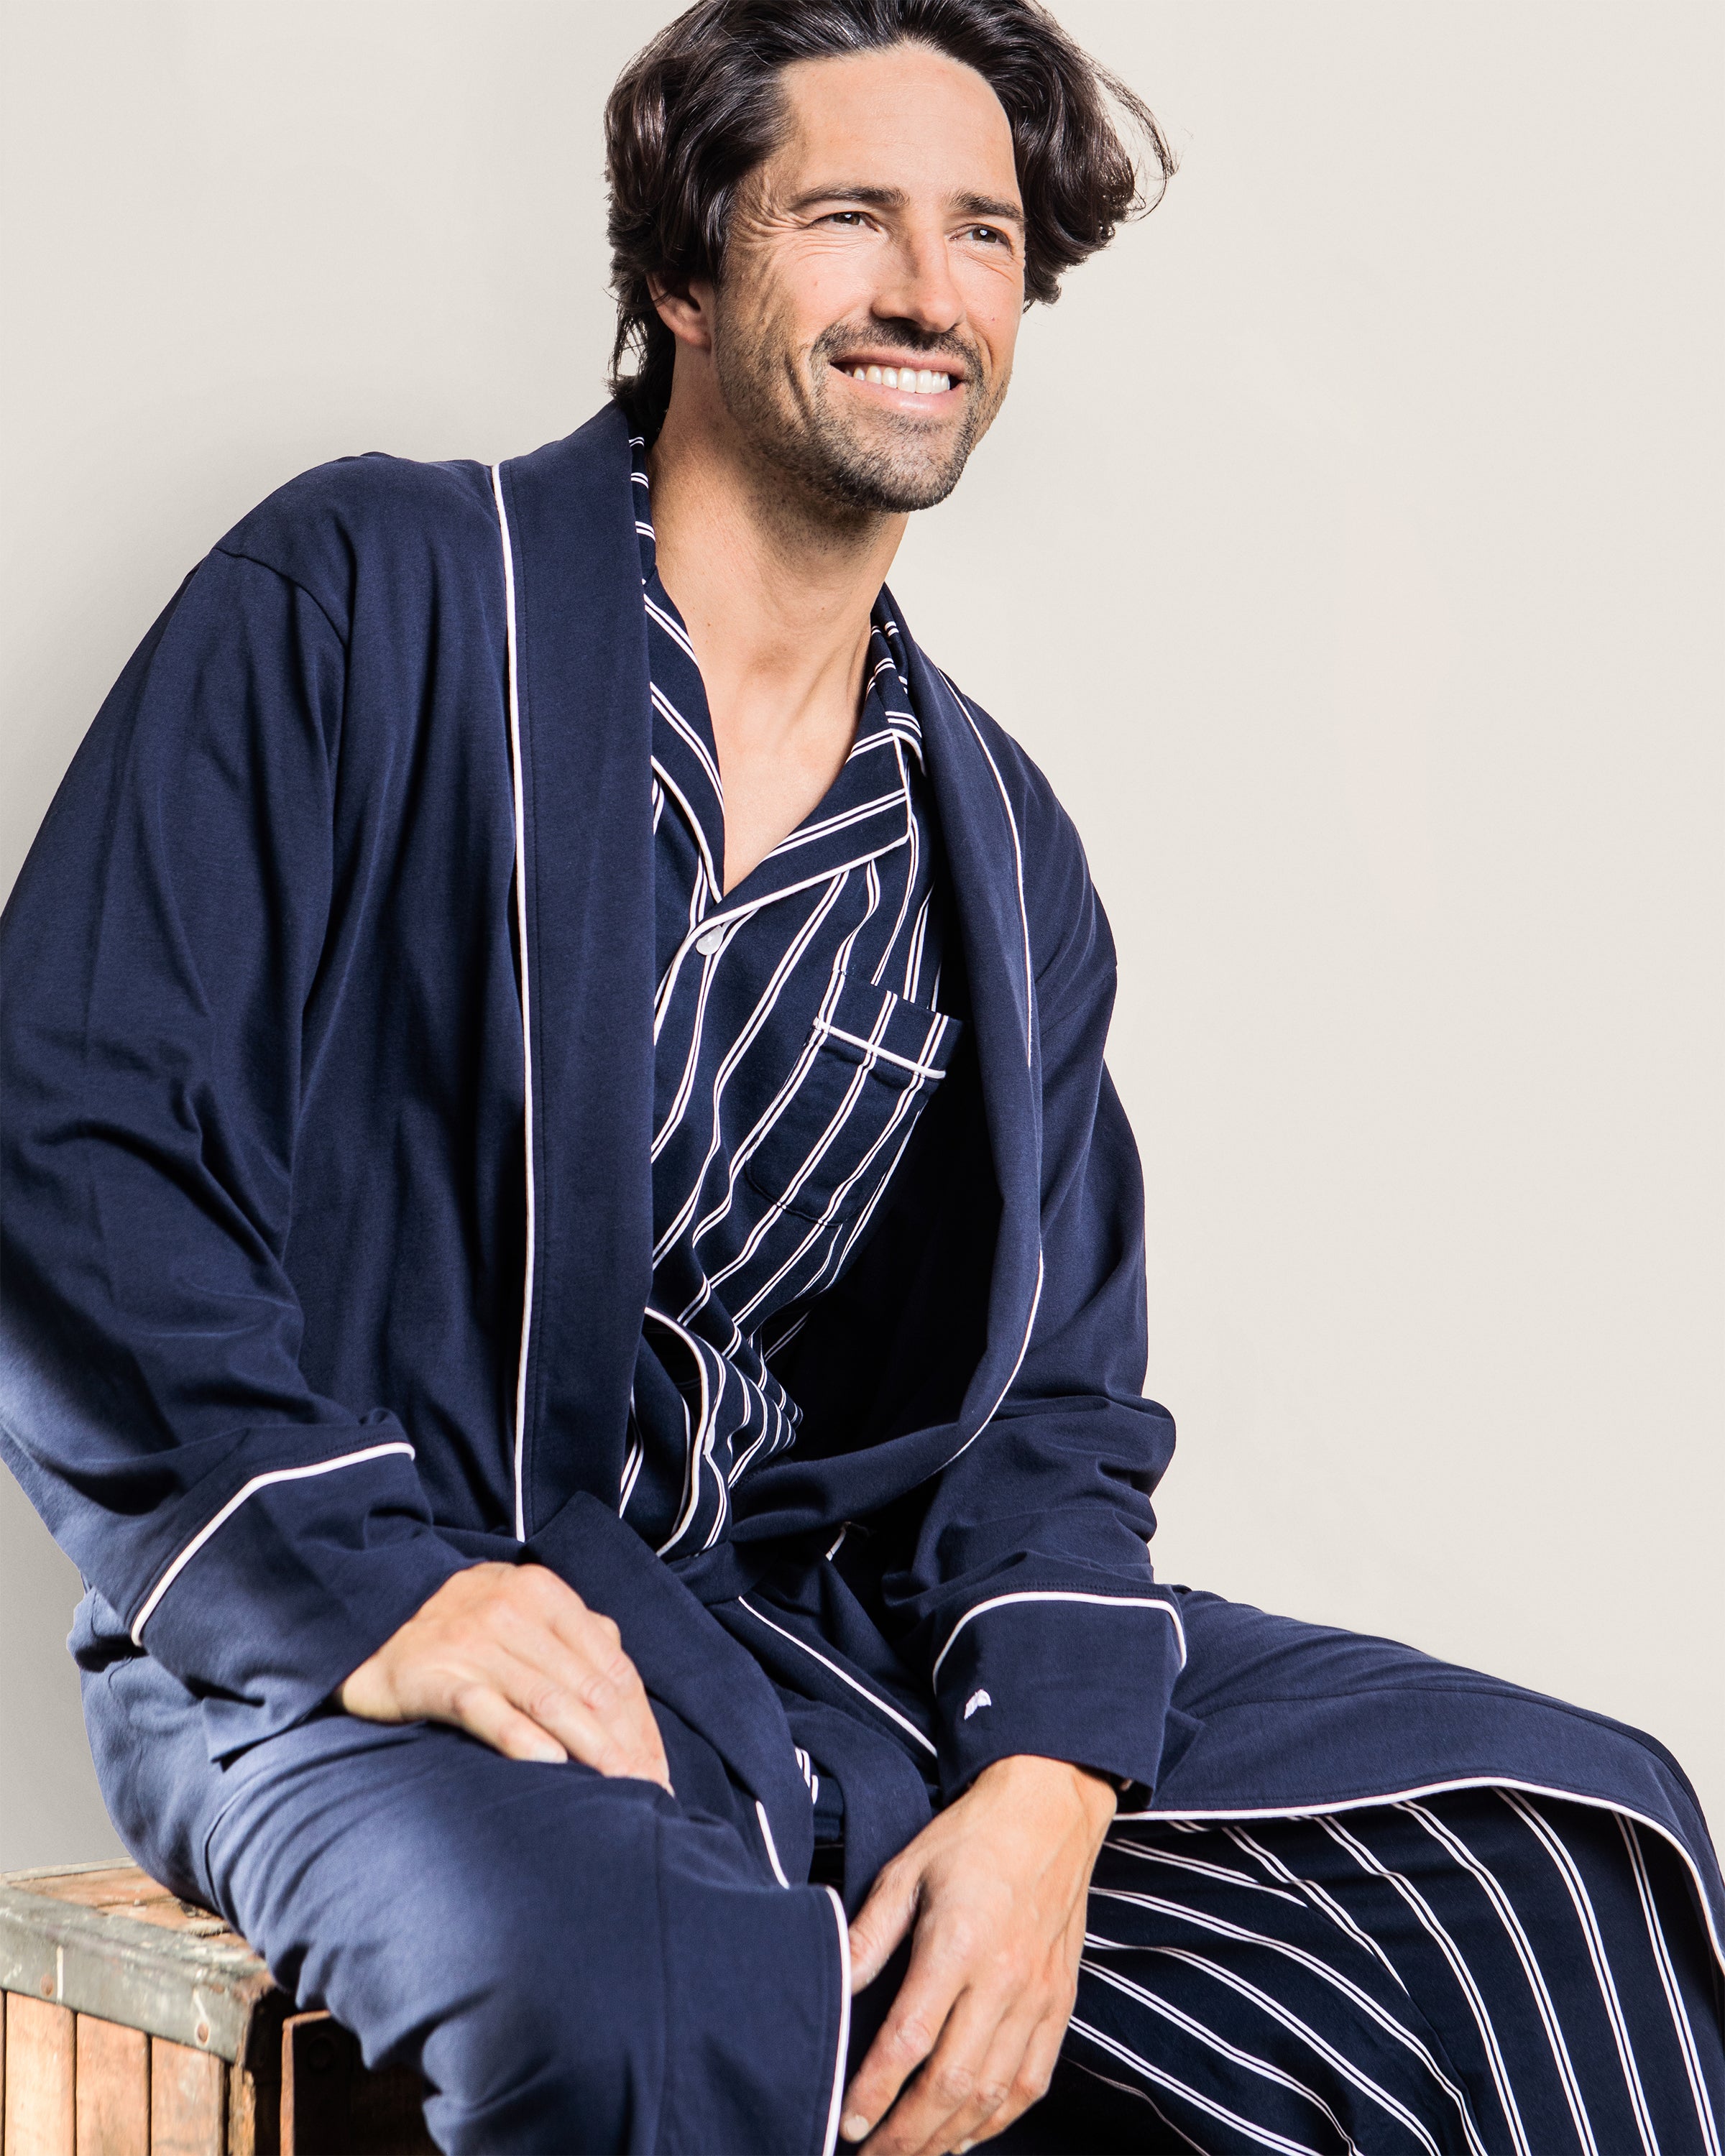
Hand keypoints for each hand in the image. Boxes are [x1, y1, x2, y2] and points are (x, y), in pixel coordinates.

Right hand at [337, 1562, 672, 1791]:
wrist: (365, 1619)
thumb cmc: (457, 1627)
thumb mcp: (518, 1611)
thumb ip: (571, 1637)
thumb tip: (625, 1688)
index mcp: (545, 1594)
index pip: (611, 1666)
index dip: (641, 1723)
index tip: (659, 1771)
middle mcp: (514, 1611)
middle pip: (588, 1688)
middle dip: (626, 1746)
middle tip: (651, 1793)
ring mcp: (473, 1642)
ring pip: (549, 1701)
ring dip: (591, 1750)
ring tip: (619, 1790)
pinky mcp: (435, 1675)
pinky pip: (488, 1710)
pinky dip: (522, 1738)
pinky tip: (551, 1766)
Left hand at [841, 1754, 1115, 2155]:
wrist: (1051, 1813)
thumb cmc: (971, 1839)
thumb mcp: (906, 1871)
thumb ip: (869, 1935)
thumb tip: (833, 1983)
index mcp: (957, 1943)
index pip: (910, 2040)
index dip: (874, 2091)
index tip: (846, 2123)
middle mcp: (1003, 1978)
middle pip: (952, 2083)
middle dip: (907, 2136)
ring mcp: (1038, 1996)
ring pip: (992, 2094)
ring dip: (948, 2138)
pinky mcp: (1061, 2003)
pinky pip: (1032, 2082)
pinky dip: (998, 2120)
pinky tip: (966, 2136)